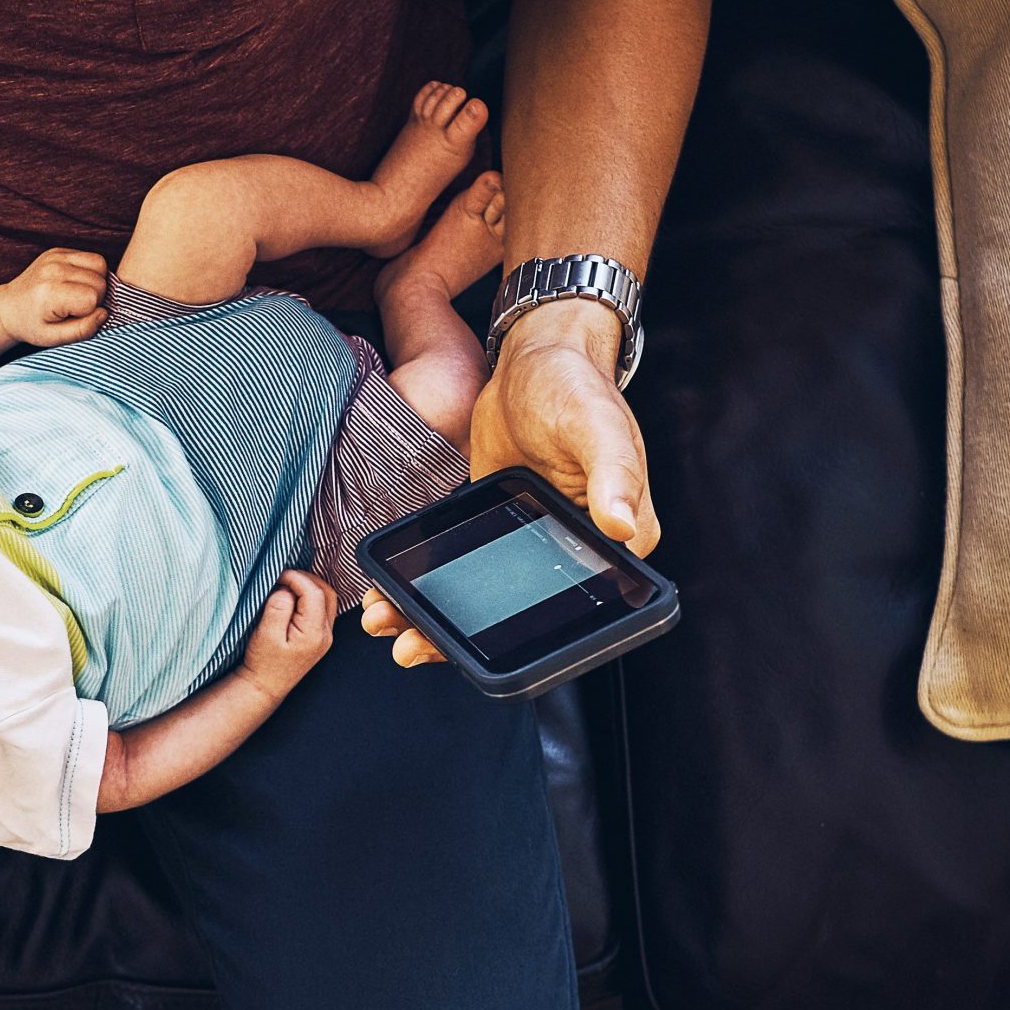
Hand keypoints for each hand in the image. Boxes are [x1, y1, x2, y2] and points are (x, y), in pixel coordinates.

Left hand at [0, 248, 109, 347]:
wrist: (9, 308)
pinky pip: (91, 257)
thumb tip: (104, 313)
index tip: (75, 316)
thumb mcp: (54, 338)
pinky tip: (75, 283)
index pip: (93, 297)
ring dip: (96, 281)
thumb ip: (83, 330)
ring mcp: (55, 256)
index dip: (91, 311)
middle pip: (100, 280)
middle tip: (76, 307)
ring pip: (100, 264)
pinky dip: (90, 271)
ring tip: (78, 294)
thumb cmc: (31, 325)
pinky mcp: (58, 251)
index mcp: (49, 292)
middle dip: (96, 297)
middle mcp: (53, 269)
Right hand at [240, 569, 336, 699]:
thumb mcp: (266, 634)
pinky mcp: (319, 637)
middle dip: (305, 579)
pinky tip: (293, 596)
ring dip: (309, 586)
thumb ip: (278, 607)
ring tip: (287, 584)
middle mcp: (325, 634)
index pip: (314, 593)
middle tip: (283, 576)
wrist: (265, 686)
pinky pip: (322, 609)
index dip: (296, 578)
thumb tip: (286, 589)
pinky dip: (310, 597)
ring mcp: (324, 636)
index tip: (277, 575)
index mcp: (314, 632)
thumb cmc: (263, 662)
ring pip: (327, 599)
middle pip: (326, 593)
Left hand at [363, 300, 659, 670]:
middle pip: (518, 612)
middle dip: (461, 638)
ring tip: (387, 623)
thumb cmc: (578, 386)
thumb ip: (615, 474)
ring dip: (433, 614)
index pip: (574, 613)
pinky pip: (460, 560)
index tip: (479, 655)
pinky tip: (390, 589)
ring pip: (482, 593)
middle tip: (412, 648)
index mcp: (614, 543)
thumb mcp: (597, 427)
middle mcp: (575, 550)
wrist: (538, 354)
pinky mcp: (494, 521)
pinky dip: (427, 578)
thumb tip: (621, 526)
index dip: (527, 642)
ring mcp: (531, 539)